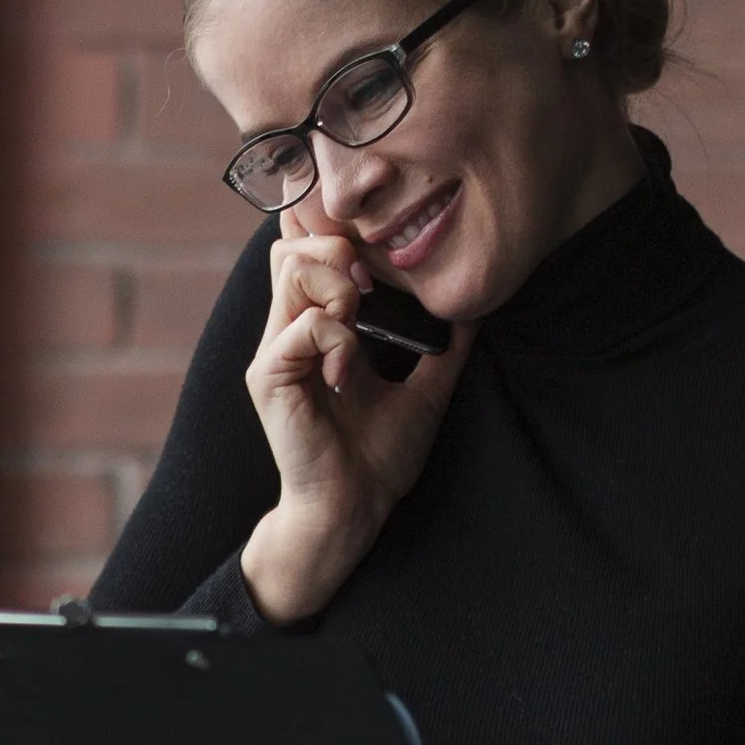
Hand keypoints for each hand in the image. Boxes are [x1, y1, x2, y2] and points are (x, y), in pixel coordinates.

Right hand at [240, 211, 472, 624]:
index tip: (380, 262)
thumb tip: (475, 303)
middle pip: (292, 246)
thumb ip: (445, 344)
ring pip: (291, 270)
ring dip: (337, 285)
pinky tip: (349, 369)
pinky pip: (300, 326)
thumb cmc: (378, 457)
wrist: (353, 509)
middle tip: (372, 291)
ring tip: (360, 322)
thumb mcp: (426, 388)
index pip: (306, 250)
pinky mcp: (269, 377)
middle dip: (339, 250)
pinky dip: (335, 335)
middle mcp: (287, 331)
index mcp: (315, 327)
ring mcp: (274, 352)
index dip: (337, 235)